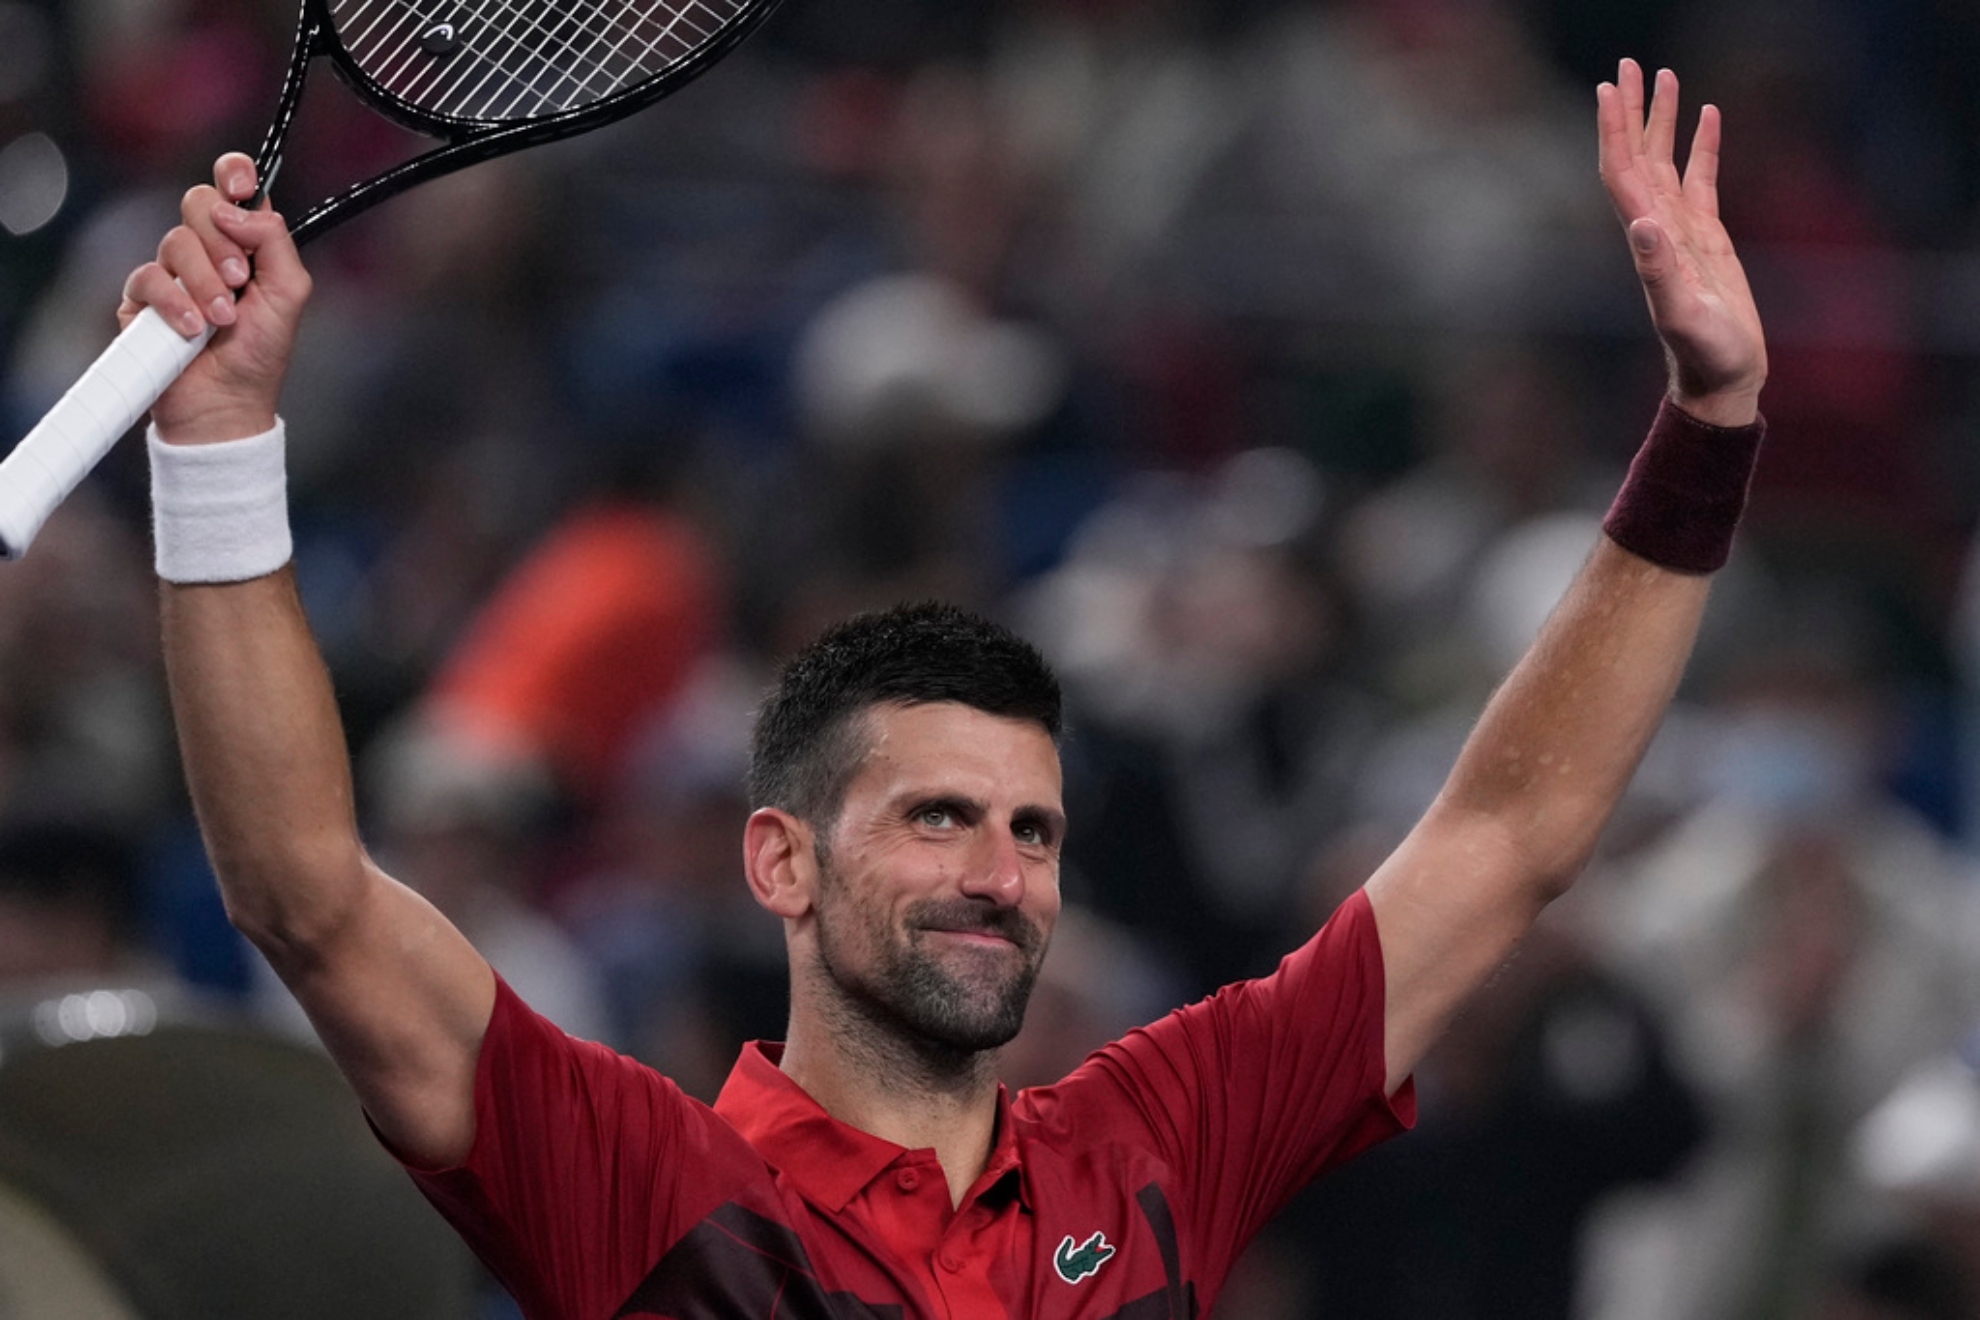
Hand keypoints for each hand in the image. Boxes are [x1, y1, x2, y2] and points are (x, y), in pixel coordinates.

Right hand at [118, 153, 312, 444]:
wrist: (226, 403)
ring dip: (205, 282)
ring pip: (176, 241)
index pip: (233, 188)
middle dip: (221, 241)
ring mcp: (173, 271)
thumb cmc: (259, 354)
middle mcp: (208, 250)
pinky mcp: (143, 297)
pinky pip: (149, 277)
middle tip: (239, 280)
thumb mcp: (288, 296)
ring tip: (222, 319)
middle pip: (198, 202)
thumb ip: (275, 243)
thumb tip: (239, 208)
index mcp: (245, 242)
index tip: (240, 185)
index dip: (234, 173)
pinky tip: (192, 328)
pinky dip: (175, 303)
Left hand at [1598, 59, 1765, 426]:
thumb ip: (1661, 271)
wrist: (1721, 378)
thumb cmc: (1705, 354)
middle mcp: (1655, 228)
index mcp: (1645, 239)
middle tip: (1628, 63)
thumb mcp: (1683, 314)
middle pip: (1636, 156)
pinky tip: (1708, 116)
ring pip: (1665, 161)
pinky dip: (1701, 145)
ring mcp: (1680, 230)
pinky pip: (1701, 179)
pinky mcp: (1707, 237)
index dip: (1613, 130)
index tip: (1608, 88)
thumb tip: (1644, 223)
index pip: (1622, 171)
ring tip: (1663, 74)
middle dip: (1630, 111)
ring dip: (1661, 120)